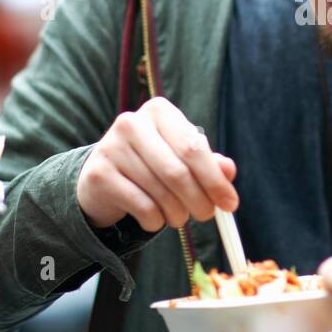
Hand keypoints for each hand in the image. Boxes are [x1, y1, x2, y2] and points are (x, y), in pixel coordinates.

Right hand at [77, 96, 237, 230]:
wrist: (104, 176)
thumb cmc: (153, 164)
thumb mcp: (182, 157)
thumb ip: (209, 163)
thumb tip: (228, 171)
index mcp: (159, 110)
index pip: (194, 148)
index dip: (215, 180)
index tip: (231, 204)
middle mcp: (132, 123)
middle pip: (178, 172)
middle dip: (199, 200)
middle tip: (207, 216)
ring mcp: (111, 147)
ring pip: (161, 193)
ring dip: (178, 214)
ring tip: (180, 217)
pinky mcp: (99, 174)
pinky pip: (141, 207)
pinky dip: (155, 221)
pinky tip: (155, 218)